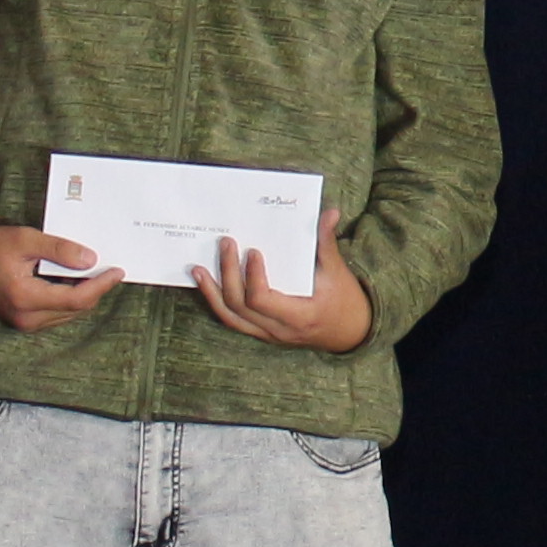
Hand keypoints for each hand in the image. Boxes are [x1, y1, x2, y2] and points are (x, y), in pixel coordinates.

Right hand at [0, 225, 124, 333]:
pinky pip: (55, 312)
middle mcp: (26, 317)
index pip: (77, 299)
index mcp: (26, 298)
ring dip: (83, 294)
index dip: (101, 286)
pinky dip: (68, 298)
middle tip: (108, 267)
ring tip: (93, 272)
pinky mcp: (22, 321)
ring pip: (67, 312)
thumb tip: (91, 260)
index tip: (117, 271)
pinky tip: (72, 280)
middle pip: (75, 308)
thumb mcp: (24, 240)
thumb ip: (58, 249)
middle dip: (95, 289)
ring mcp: (24, 322)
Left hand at [196, 204, 374, 352]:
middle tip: (226, 244)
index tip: (253, 251)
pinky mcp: (261, 332)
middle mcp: (278, 329)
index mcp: (299, 316)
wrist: (349, 333)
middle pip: (240, 306)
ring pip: (230, 317)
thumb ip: (327, 243)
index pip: (261, 300)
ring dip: (211, 292)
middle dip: (228, 273)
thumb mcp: (338, 272)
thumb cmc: (344, 300)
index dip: (252, 276)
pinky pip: (233, 320)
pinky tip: (206, 284)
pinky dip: (217, 302)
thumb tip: (330, 212)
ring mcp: (267, 334)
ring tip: (197, 269)